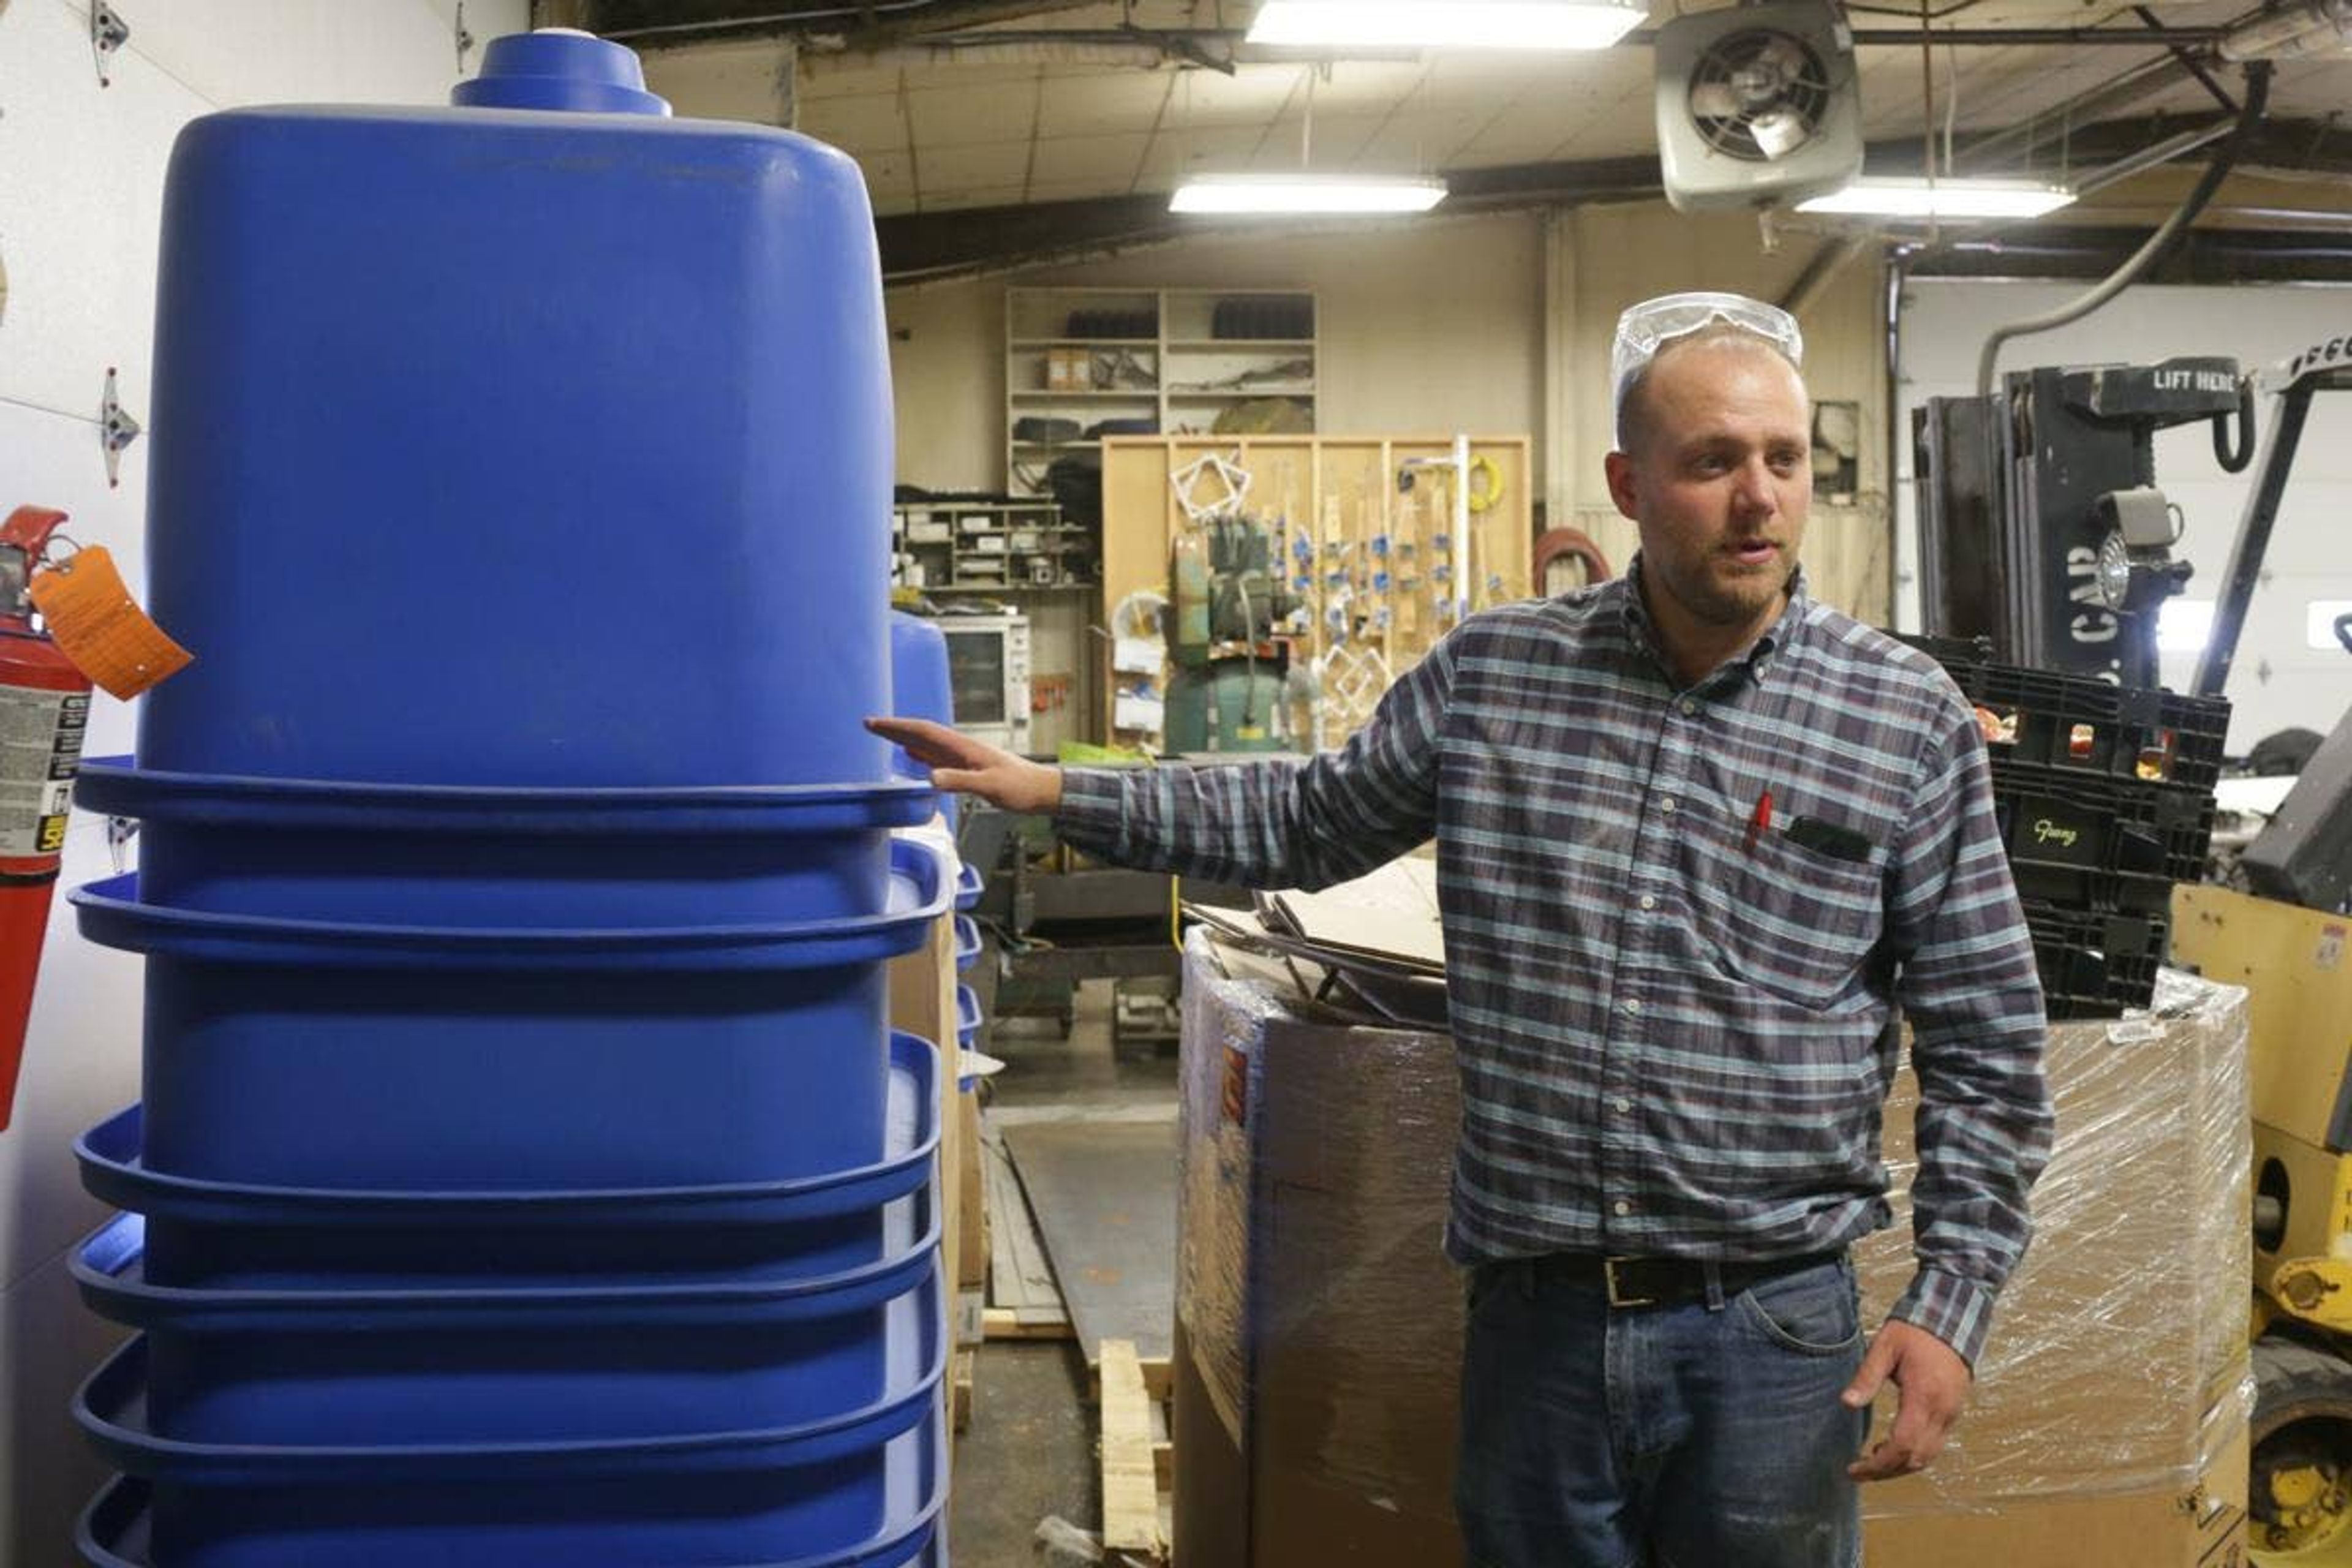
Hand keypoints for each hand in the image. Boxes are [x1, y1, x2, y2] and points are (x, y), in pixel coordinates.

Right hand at [866, 716, 1063, 813]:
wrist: (1042, 791)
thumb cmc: (1021, 788)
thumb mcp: (990, 786)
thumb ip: (961, 781)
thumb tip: (931, 777)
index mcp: (963, 748)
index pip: (924, 732)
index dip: (897, 727)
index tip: (875, 723)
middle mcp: (960, 748)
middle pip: (921, 733)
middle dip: (894, 728)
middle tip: (868, 724)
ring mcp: (963, 757)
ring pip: (927, 743)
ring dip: (903, 737)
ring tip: (883, 735)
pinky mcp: (967, 768)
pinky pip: (936, 756)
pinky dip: (919, 753)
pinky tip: (912, 754)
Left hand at [1842, 1319, 1969, 1480]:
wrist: (1951, 1320)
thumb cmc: (1914, 1332)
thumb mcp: (1884, 1347)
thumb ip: (1866, 1376)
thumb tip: (1846, 1403)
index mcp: (1924, 1397)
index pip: (1903, 1445)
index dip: (1879, 1464)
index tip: (1855, 1469)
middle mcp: (1942, 1412)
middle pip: (1916, 1458)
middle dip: (1886, 1471)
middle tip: (1858, 1472)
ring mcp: (1951, 1414)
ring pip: (1928, 1456)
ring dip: (1900, 1467)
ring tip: (1871, 1462)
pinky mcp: (1953, 1413)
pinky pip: (1935, 1445)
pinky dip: (1913, 1455)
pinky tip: (1892, 1447)